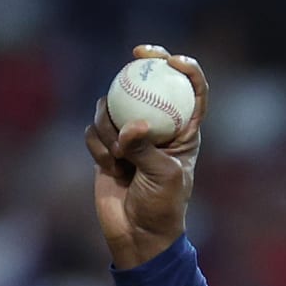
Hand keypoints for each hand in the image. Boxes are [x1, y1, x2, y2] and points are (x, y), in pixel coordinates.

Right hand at [84, 46, 207, 269]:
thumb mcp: (162, 176)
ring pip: (112, 107)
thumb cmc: (163, 206)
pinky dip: (98, 147)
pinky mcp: (106, 146)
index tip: (172, 59)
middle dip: (143, 63)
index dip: (186, 69)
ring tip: (121, 158)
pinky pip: (94, 131)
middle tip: (136, 53)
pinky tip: (109, 167)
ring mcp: (130, 135)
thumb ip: (144, 148)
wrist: (138, 232)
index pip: (192, 92)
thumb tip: (130, 125)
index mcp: (185, 131)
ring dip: (111, 128)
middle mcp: (157, 127)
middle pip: (148, 85)